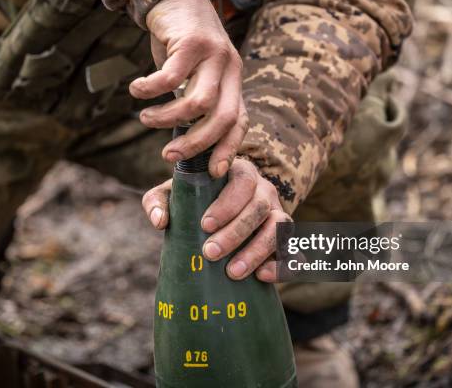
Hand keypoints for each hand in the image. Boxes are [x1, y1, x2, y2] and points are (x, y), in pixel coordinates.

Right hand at [130, 0, 247, 177]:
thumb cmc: (182, 45)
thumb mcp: (196, 76)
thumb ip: (195, 103)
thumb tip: (183, 143)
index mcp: (233, 83)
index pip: (238, 122)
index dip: (228, 149)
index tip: (212, 173)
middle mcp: (230, 71)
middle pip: (221, 117)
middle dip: (195, 143)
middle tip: (169, 155)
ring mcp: (215, 55)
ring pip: (197, 101)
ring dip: (167, 118)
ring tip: (145, 118)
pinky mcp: (193, 42)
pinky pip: (171, 77)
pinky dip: (151, 90)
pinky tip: (137, 90)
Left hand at [142, 159, 291, 281]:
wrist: (217, 217)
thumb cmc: (193, 201)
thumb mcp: (172, 195)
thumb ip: (158, 201)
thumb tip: (159, 221)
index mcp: (241, 173)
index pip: (242, 182)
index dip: (227, 204)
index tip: (205, 225)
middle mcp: (265, 191)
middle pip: (259, 207)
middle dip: (236, 232)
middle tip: (210, 253)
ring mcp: (278, 214)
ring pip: (280, 227)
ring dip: (258, 250)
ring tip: (233, 272)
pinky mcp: (285, 240)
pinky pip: (293, 250)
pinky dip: (284, 263)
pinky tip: (263, 277)